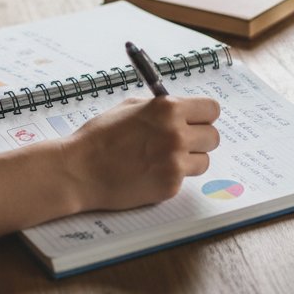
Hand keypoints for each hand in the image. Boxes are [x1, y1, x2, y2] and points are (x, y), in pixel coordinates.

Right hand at [63, 95, 220, 212]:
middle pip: (213, 137)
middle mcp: (176, 134)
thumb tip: (182, 109)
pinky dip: (172, 176)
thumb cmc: (101, 136)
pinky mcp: (170, 186)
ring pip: (204, 161)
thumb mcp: (130, 107)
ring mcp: (175, 162)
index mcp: (168, 109)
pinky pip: (184, 179)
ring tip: (164, 158)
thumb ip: (160, 107)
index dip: (204, 115)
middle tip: (180, 142)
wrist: (80, 169)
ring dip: (189, 160)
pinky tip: (150, 172)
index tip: (197, 120)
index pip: (212, 109)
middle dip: (199, 138)